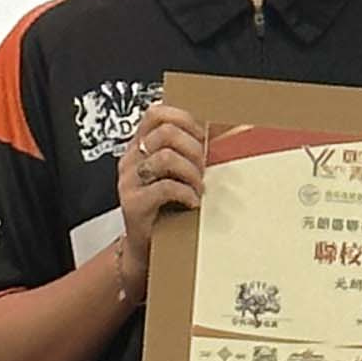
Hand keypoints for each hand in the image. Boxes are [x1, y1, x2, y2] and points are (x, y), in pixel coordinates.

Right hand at [115, 101, 208, 282]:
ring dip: (191, 172)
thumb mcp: (178, 173)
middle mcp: (131, 159)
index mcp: (139, 146)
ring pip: (166, 157)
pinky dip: (186, 193)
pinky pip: (164, 187)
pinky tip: (192, 202)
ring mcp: (129, 181)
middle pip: (165, 133)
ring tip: (198, 186)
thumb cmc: (166, 207)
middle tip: (204, 167)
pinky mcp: (134, 203)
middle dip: (194, 148)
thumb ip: (193, 150)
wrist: (145, 246)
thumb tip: (232, 128)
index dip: (184, 118)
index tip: (202, 135)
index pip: (156, 114)